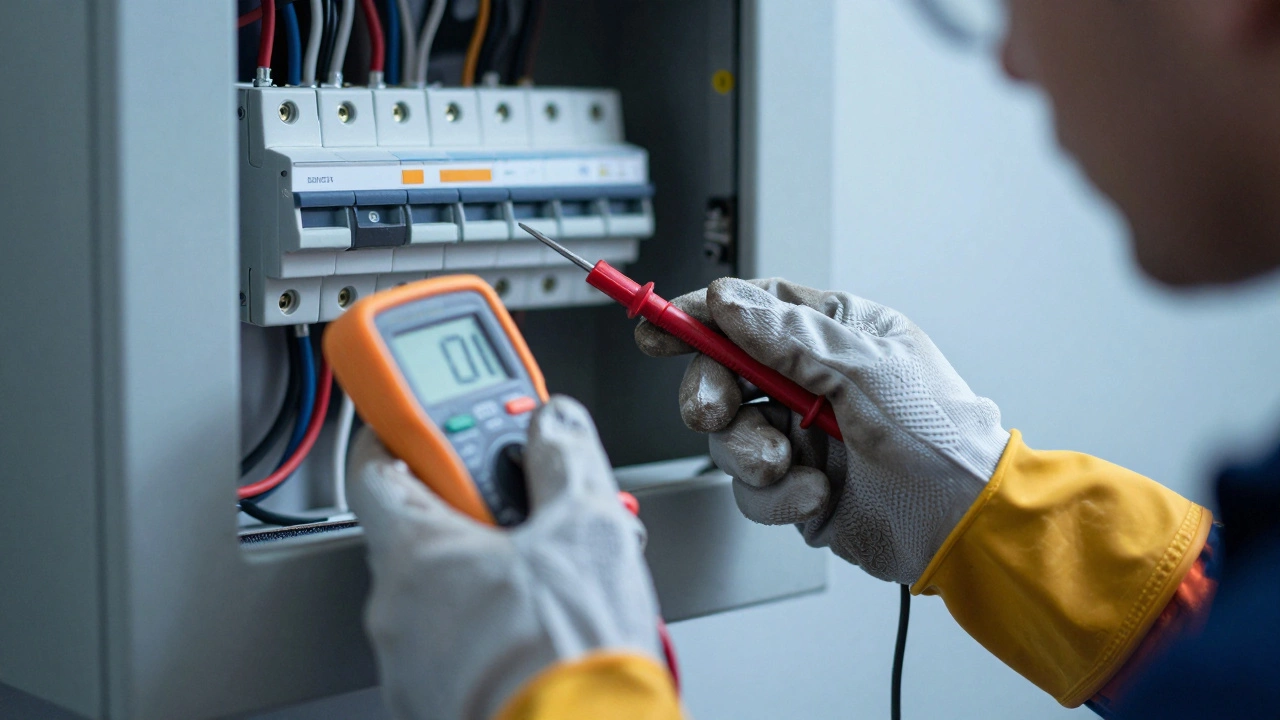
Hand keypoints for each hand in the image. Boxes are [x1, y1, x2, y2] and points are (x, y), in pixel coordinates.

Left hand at [347, 396, 661, 719]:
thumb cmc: (569, 656)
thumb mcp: (588, 529)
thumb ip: (563, 459)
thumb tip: (554, 425)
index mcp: (414, 553)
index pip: (374, 464)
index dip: (400, 428)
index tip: (422, 412)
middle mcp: (396, 609)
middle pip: (421, 527)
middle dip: (476, 505)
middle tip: (528, 498)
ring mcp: (410, 663)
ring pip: (441, 589)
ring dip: (489, 569)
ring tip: (553, 573)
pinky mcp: (434, 700)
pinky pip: (453, 641)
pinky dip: (489, 622)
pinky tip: (541, 625)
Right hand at [636, 278, 1009, 584]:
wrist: (963, 522)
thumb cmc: (941, 434)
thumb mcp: (866, 368)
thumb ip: (789, 337)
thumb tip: (727, 302)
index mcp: (835, 334)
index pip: (753, 310)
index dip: (701, 316)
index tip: (661, 326)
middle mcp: (812, 381)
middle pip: (725, 373)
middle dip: (711, 393)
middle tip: (714, 411)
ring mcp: (801, 435)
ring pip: (730, 436)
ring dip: (750, 453)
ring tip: (785, 464)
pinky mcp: (796, 487)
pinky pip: (752, 490)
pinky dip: (777, 496)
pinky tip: (815, 493)